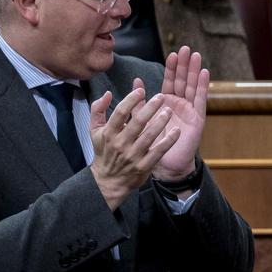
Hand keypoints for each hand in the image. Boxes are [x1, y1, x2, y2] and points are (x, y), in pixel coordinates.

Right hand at [88, 81, 179, 209]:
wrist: (108, 181)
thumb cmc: (104, 151)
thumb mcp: (95, 131)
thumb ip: (98, 110)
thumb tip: (107, 93)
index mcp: (109, 133)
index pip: (120, 112)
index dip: (131, 100)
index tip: (141, 90)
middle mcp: (121, 143)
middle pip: (137, 122)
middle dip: (150, 108)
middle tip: (161, 97)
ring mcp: (133, 155)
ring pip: (149, 135)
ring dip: (161, 122)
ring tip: (169, 111)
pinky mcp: (144, 166)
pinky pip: (159, 151)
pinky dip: (169, 141)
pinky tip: (177, 131)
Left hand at [150, 45, 208, 185]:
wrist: (165, 164)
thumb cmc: (154, 144)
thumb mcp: (142, 120)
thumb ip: (139, 102)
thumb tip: (136, 81)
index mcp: (167, 103)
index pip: (170, 81)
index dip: (172, 68)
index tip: (172, 53)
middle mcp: (180, 104)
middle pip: (183, 80)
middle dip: (184, 65)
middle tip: (186, 48)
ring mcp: (190, 110)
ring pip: (192, 86)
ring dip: (194, 71)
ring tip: (196, 56)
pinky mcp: (197, 119)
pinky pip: (200, 100)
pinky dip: (202, 86)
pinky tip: (204, 73)